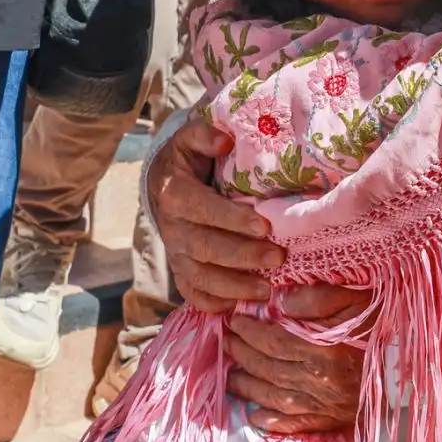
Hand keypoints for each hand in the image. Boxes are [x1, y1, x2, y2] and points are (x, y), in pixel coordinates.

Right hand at [147, 121, 282, 311]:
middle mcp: (172, 228)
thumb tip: (223, 141)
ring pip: (200, 276)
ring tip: (266, 290)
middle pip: (205, 247)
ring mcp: (175, 253)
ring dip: (234, 285)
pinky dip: (214, 303)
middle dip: (243, 256)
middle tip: (278, 258)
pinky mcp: (181, 270)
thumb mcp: (190, 139)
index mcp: (175, 194)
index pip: (202, 209)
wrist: (163, 184)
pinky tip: (239, 306)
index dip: (232, 220)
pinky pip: (193, 293)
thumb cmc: (189, 160)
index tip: (264, 226)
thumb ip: (204, 135)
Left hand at [228, 284, 371, 433]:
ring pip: (275, 397)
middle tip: (227, 341)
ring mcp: (325, 404)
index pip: (274, 340)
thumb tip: (280, 301)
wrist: (415, 363)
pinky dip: (272, 422)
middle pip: (269, 368)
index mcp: (324, 350)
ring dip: (248, 386)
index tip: (235, 319)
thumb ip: (318, 298)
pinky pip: (296, 424)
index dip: (250, 330)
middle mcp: (320, 381)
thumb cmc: (385, 326)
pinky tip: (256, 415)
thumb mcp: (356, 300)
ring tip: (231, 374)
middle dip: (243, 354)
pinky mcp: (332, 420)